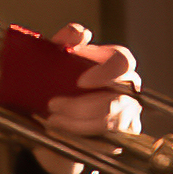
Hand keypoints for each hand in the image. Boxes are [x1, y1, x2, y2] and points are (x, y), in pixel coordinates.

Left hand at [19, 23, 147, 147]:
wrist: (46, 119)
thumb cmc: (54, 84)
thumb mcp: (53, 59)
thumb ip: (65, 41)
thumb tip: (79, 33)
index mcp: (113, 66)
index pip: (123, 61)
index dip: (106, 71)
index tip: (80, 82)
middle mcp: (126, 89)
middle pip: (120, 98)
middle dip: (84, 105)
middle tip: (53, 104)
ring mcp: (127, 115)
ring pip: (114, 122)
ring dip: (79, 122)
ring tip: (53, 120)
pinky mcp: (119, 138)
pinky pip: (108, 141)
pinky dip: (82, 136)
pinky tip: (62, 131)